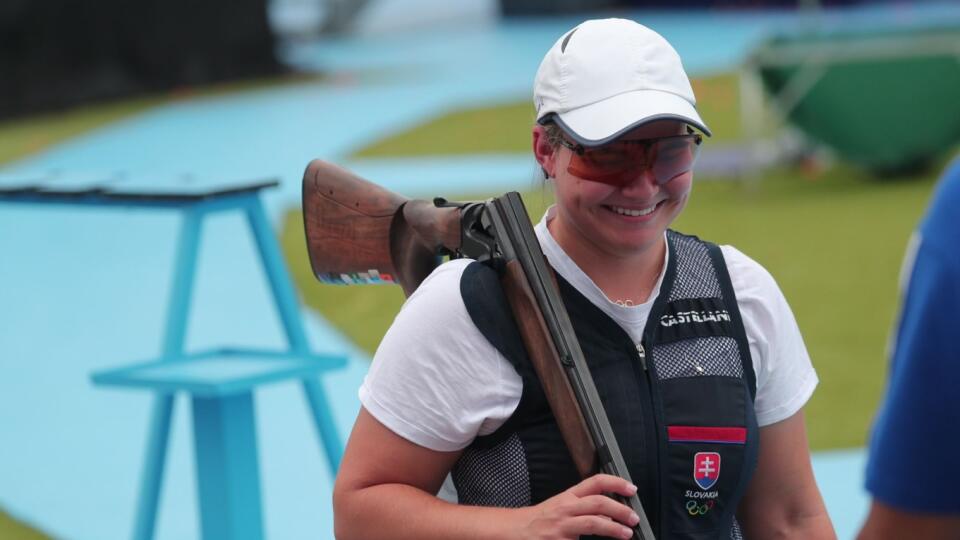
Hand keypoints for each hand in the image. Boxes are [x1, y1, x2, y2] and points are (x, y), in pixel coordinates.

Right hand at [516, 474, 640, 538]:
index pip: (595, 482)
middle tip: (633, 517)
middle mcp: (566, 508)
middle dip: (620, 509)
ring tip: (627, 533)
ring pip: (593, 523)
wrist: (516, 530)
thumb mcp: (562, 507)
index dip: (616, 483)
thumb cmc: (541, 519)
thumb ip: (585, 508)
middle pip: (598, 503)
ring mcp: (563, 526)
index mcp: (568, 496)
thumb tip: (610, 515)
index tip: (631, 488)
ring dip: (614, 528)